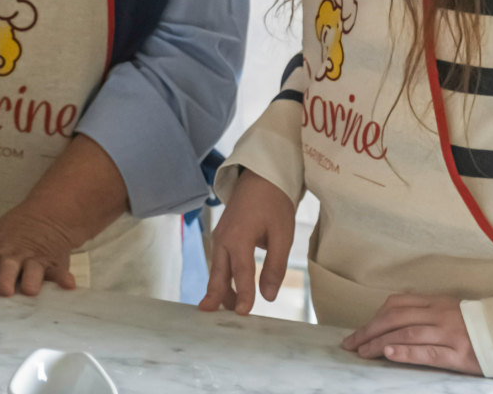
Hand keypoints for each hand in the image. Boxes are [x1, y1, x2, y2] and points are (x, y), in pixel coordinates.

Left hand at [0, 202, 80, 295]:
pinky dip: (63, 278)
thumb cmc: (13, 237)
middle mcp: (15, 257)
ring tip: (30, 290)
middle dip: (5, 279)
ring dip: (30, 280)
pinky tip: (67, 284)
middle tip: (4, 291)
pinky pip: (59, 273)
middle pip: (8, 268)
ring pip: (32, 271)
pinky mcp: (54, 265)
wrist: (46, 216)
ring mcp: (35, 261)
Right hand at [198, 169, 296, 314]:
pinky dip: (221, 276)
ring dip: (220, 288)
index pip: (241, 273)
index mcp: (239, 238)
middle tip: (211, 314)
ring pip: (217, 269)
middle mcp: (223, 239)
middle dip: (216, 295)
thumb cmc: (274, 204)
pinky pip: (219, 260)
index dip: (243, 295)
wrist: (260, 177)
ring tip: (223, 308)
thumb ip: (275, 266)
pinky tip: (226, 286)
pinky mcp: (221, 235)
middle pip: (219, 274)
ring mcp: (219, 237)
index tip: (244, 314)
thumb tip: (268, 296)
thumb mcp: (282, 235)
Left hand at [341, 294, 480, 373]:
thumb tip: (391, 320)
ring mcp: (450, 334)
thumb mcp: (450, 310)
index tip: (359, 331)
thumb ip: (425, 311)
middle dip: (369, 331)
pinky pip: (428, 352)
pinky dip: (406, 352)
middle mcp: (440, 315)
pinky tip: (389, 354)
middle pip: (395, 319)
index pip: (396, 305)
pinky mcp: (460, 355)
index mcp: (436, 302)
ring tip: (363, 352)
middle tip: (351, 344)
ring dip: (379, 343)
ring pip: (406, 334)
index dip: (374, 317)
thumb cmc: (478, 325)